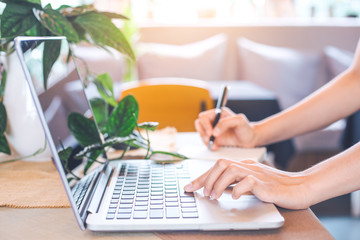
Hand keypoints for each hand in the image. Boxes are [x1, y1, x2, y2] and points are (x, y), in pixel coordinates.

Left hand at [184, 158, 310, 209]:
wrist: (300, 187)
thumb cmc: (275, 187)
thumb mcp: (251, 184)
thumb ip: (236, 183)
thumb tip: (218, 189)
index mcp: (244, 165)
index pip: (218, 166)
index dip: (201, 177)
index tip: (189, 187)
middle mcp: (248, 166)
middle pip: (221, 163)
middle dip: (207, 178)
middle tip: (204, 194)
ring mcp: (256, 173)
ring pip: (231, 170)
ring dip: (218, 184)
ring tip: (215, 196)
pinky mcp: (265, 183)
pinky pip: (248, 182)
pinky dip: (238, 189)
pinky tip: (236, 197)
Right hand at [195, 107, 257, 149]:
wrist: (250, 139)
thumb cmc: (246, 128)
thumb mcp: (239, 121)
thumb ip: (226, 123)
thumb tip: (214, 131)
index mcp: (218, 113)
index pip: (204, 116)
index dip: (205, 124)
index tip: (211, 132)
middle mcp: (214, 121)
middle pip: (199, 124)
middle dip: (203, 132)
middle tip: (209, 139)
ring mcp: (213, 130)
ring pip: (201, 133)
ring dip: (205, 140)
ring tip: (214, 144)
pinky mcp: (214, 138)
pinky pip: (205, 141)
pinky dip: (208, 145)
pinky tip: (216, 147)